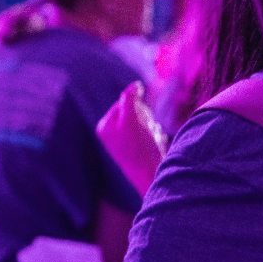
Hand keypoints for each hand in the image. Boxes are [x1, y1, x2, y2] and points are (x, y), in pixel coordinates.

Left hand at [96, 81, 165, 197]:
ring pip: (147, 121)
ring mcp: (126, 142)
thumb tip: (135, 85)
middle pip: (136, 111)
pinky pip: (154, 132)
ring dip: (153, 127)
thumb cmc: (139, 148)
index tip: (139, 121)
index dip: (137, 108)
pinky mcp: (141, 149)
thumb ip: (129, 99)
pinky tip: (156, 146)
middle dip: (146, 118)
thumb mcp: (131, 119)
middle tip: (146, 132)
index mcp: (104, 126)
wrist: (151, 176)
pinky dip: (158, 137)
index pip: (125, 101)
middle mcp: (112, 134)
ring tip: (152, 141)